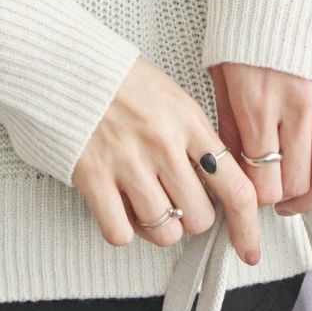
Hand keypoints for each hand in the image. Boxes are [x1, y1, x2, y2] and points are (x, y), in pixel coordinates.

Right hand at [72, 56, 260, 264]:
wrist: (63, 61)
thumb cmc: (117, 79)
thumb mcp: (171, 97)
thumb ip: (196, 138)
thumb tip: (219, 182)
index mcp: (188, 121)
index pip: (236, 187)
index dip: (247, 227)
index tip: (248, 248)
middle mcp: (162, 143)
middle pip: (200, 218)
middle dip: (191, 218)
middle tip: (176, 201)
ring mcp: (126, 161)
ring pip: (164, 232)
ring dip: (157, 226)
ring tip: (144, 202)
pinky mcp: (92, 176)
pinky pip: (120, 233)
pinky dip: (121, 229)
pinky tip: (118, 207)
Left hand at [209, 63, 311, 215]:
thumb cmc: (244, 23)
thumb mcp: (220, 74)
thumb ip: (229, 125)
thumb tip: (233, 163)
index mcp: (258, 104)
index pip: (265, 181)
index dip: (257, 198)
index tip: (250, 196)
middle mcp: (297, 106)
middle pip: (298, 182)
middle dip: (283, 199)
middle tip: (272, 199)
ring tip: (296, 195)